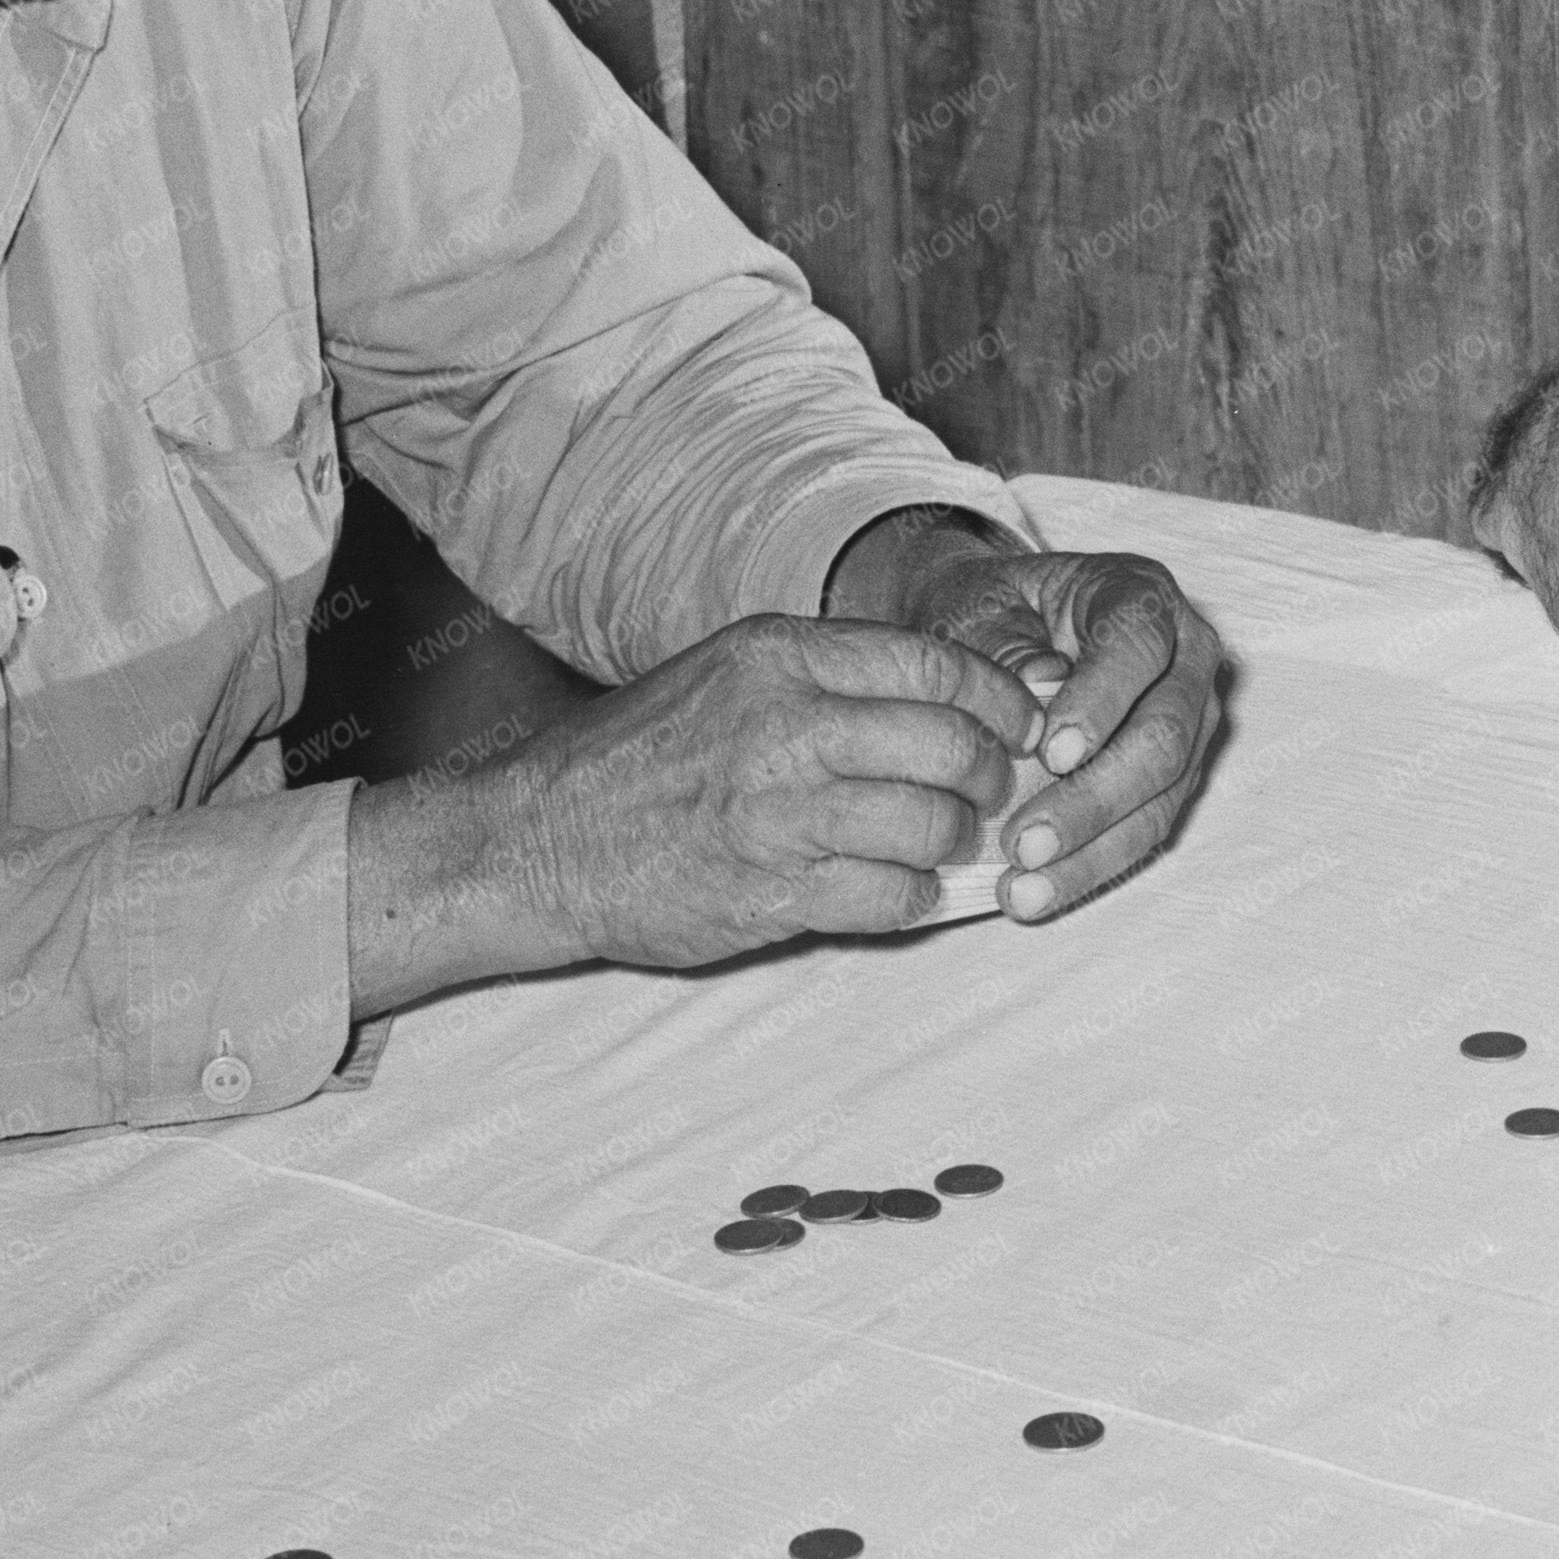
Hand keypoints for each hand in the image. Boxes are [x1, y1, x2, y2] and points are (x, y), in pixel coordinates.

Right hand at [377, 613, 1045, 992]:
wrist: (539, 841)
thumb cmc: (644, 754)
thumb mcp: (730, 672)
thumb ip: (831, 676)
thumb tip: (951, 693)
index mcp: (782, 659)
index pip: (938, 665)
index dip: (999, 700)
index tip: (1019, 724)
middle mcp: (787, 727)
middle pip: (952, 746)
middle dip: (992, 776)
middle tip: (990, 794)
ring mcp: (780, 815)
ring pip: (932, 825)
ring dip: (954, 843)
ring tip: (940, 846)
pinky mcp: (772, 895)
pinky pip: (892, 898)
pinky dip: (915, 898)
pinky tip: (898, 889)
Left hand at [823, 519, 1228, 914]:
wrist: (997, 630)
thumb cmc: (988, 615)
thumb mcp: (978, 610)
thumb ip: (1005, 645)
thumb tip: (1039, 686)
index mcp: (1140, 594)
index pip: (1137, 644)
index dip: (1100, 700)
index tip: (1049, 754)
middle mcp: (1185, 654)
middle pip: (1165, 733)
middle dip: (1094, 796)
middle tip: (1024, 840)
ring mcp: (1190, 719)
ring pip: (1165, 794)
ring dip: (1094, 848)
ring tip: (1023, 885)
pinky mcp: (1175, 776)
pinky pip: (1147, 829)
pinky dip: (1092, 866)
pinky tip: (1036, 894)